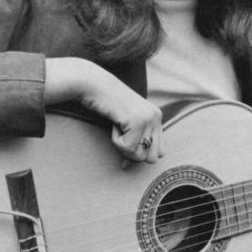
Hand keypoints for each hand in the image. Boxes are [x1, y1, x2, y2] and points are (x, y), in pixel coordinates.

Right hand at [45, 58, 162, 164]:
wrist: (92, 84)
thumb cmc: (104, 104)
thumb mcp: (125, 123)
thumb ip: (133, 141)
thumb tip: (128, 167)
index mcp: (157, 117)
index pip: (160, 152)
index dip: (141, 155)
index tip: (125, 151)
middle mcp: (156, 117)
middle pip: (152, 158)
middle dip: (133, 154)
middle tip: (119, 138)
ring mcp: (148, 118)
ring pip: (139, 154)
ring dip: (123, 146)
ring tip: (116, 127)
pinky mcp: (137, 121)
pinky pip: (127, 147)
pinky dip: (116, 140)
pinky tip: (113, 124)